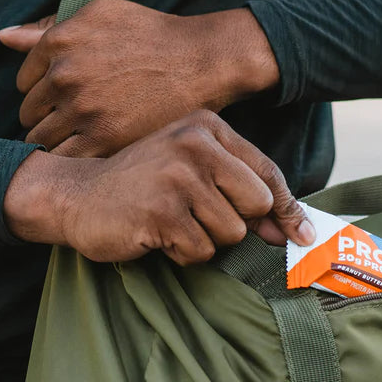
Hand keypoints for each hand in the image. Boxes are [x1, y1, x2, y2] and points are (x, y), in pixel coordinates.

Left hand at [0, 0, 279, 156]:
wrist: (201, 62)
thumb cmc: (155, 35)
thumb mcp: (100, 13)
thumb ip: (50, 27)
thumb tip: (6, 38)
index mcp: (58, 43)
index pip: (26, 84)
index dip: (46, 97)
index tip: (67, 106)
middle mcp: (64, 76)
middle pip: (32, 115)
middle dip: (50, 123)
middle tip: (78, 132)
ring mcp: (83, 110)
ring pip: (46, 141)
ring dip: (61, 147)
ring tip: (87, 150)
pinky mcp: (105, 138)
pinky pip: (69, 159)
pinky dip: (75, 163)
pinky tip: (96, 159)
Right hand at [4, 110, 313, 264]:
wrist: (77, 195)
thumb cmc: (145, 185)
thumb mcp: (195, 172)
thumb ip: (243, 192)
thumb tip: (295, 230)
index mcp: (208, 128)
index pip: (268, 173)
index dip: (289, 209)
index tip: (303, 235)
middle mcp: (195, 145)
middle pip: (258, 206)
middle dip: (235, 223)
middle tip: (197, 215)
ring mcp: (177, 176)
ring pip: (231, 233)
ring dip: (204, 240)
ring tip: (171, 221)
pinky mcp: (161, 210)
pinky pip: (200, 251)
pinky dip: (182, 253)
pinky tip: (157, 234)